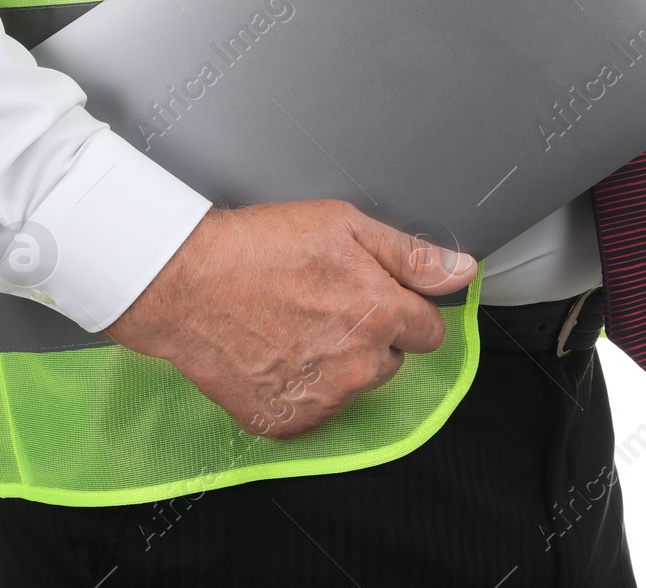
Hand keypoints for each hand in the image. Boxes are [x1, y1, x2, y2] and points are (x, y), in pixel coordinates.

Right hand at [104, 201, 476, 439]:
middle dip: (369, 337)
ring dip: (336, 363)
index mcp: (382, 314)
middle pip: (391, 360)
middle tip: (322, 304)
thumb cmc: (256, 247)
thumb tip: (461, 271)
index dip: (400, 307)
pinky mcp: (288, 420)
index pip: (429, 330)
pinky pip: (314, 409)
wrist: (183, 283)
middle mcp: (360, 364)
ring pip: (353, 385)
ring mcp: (324, 398)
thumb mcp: (341, 224)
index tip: (370, 295)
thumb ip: (409, 253)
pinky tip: (273, 352)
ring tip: (291, 325)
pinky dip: (300, 388)